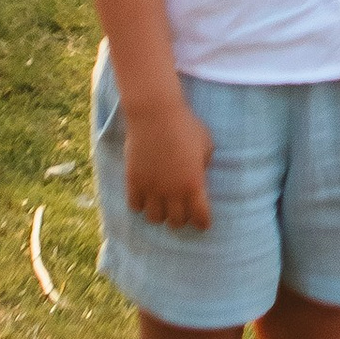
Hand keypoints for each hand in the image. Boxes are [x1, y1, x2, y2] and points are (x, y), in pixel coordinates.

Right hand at [124, 95, 215, 231]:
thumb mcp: (206, 144)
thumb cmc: (185, 126)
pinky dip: (141, 206)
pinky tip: (146, 197)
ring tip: (162, 205)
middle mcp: (172, 192)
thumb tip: (199, 175)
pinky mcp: (134, 182)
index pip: (200, 217)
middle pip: (176, 222)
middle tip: (182, 210)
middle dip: (181, 218)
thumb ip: (204, 165)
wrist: (155, 115)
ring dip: (160, 214)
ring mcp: (151, 188)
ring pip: (154, 218)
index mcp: (194, 184)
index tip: (202, 222)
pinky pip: (135, 206)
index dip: (202, 222)